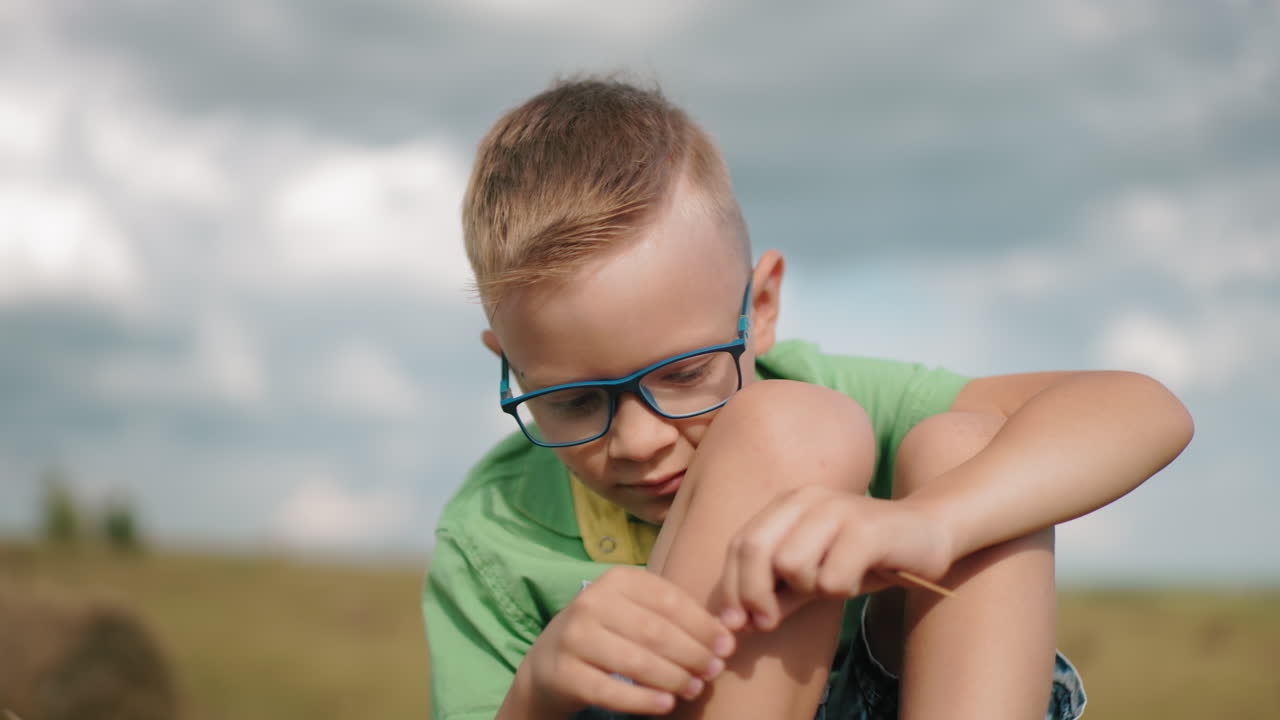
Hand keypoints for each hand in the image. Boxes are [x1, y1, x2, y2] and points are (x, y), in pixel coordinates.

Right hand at [511, 566, 734, 717]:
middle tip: (713, 671)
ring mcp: (574, 638)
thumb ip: (676, 617)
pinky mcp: (564, 673)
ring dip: (674, 679)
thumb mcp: (636, 613)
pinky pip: (611, 691)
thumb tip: (726, 635)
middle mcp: (590, 603)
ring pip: (636, 662)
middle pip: (656, 632)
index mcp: (615, 580)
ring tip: (694, 688)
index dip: (702, 625)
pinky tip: (666, 705)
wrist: (550, 663)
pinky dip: (643, 700)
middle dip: (692, 654)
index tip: (726, 646)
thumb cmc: (609, 634)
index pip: (669, 600)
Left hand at [716, 486, 953, 631]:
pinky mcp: (866, 529)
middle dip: (754, 595)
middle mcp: (807, 498)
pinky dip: (842, 591)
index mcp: (788, 504)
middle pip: (755, 549)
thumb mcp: (813, 578)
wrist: (930, 533)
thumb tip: (738, 624)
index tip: (737, 624)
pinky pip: (831, 579)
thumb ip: (777, 595)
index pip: (739, 544)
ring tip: (836, 583)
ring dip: (810, 590)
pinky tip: (861, 579)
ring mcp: (836, 509)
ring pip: (791, 565)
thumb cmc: (865, 558)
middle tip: (769, 622)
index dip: (731, 588)